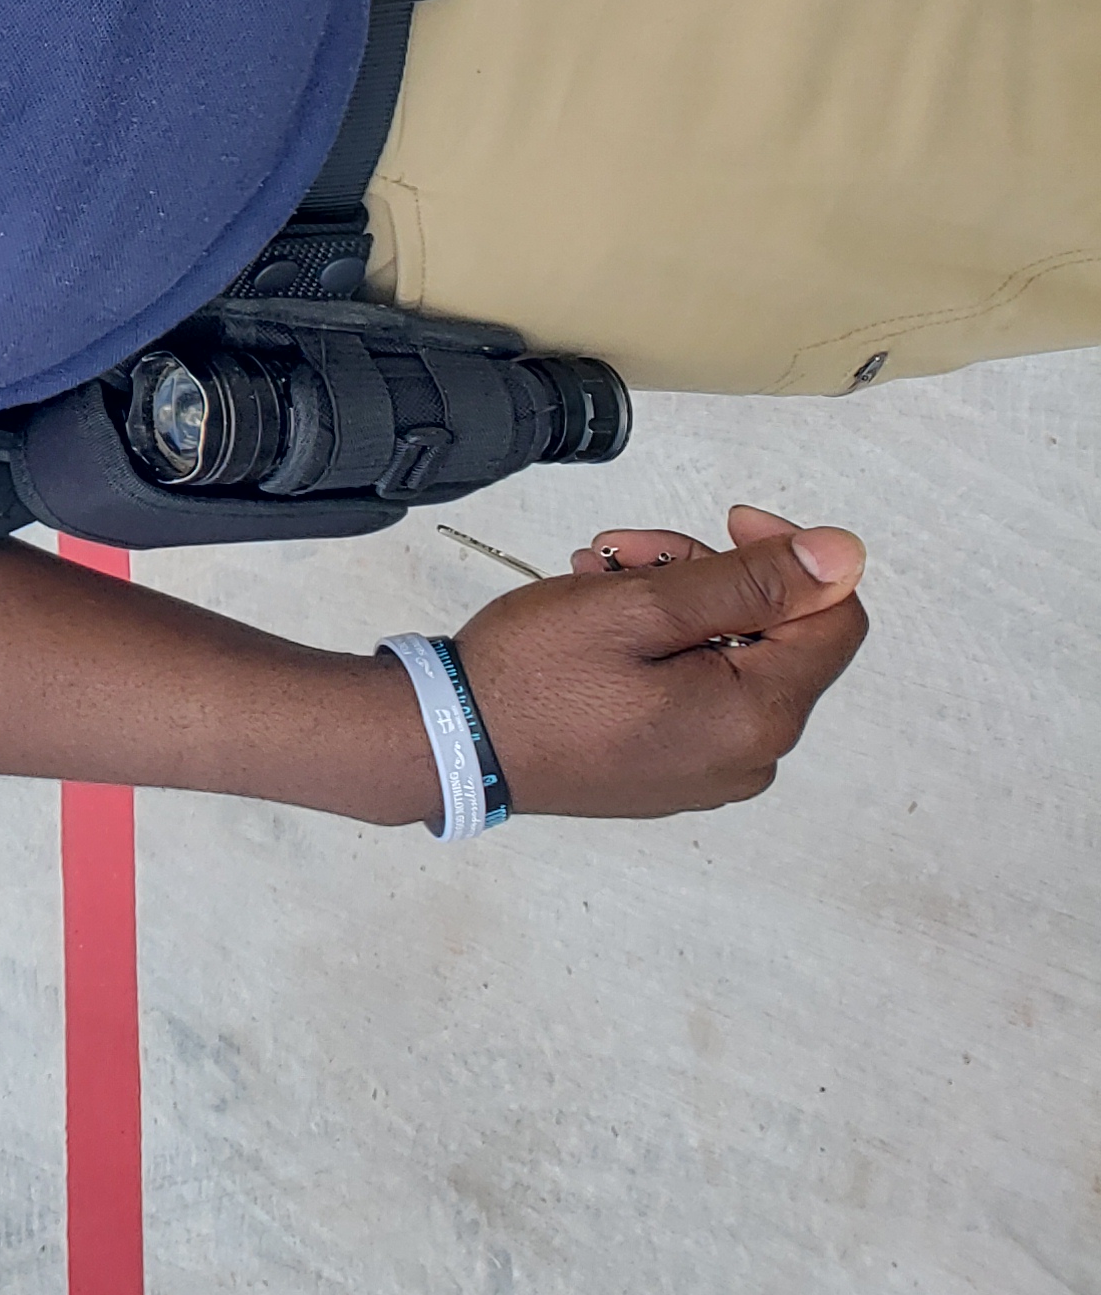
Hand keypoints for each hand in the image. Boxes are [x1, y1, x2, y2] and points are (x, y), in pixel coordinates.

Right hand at [442, 503, 868, 820]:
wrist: (450, 745)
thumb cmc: (534, 677)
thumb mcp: (641, 607)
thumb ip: (751, 582)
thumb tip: (844, 556)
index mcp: (758, 715)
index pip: (834, 619)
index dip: (794, 556)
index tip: (726, 520)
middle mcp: (752, 756)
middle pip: (775, 637)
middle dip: (709, 576)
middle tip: (624, 549)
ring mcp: (711, 772)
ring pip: (730, 660)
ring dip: (674, 607)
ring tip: (596, 579)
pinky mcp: (672, 774)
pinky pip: (698, 696)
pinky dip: (660, 649)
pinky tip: (599, 625)